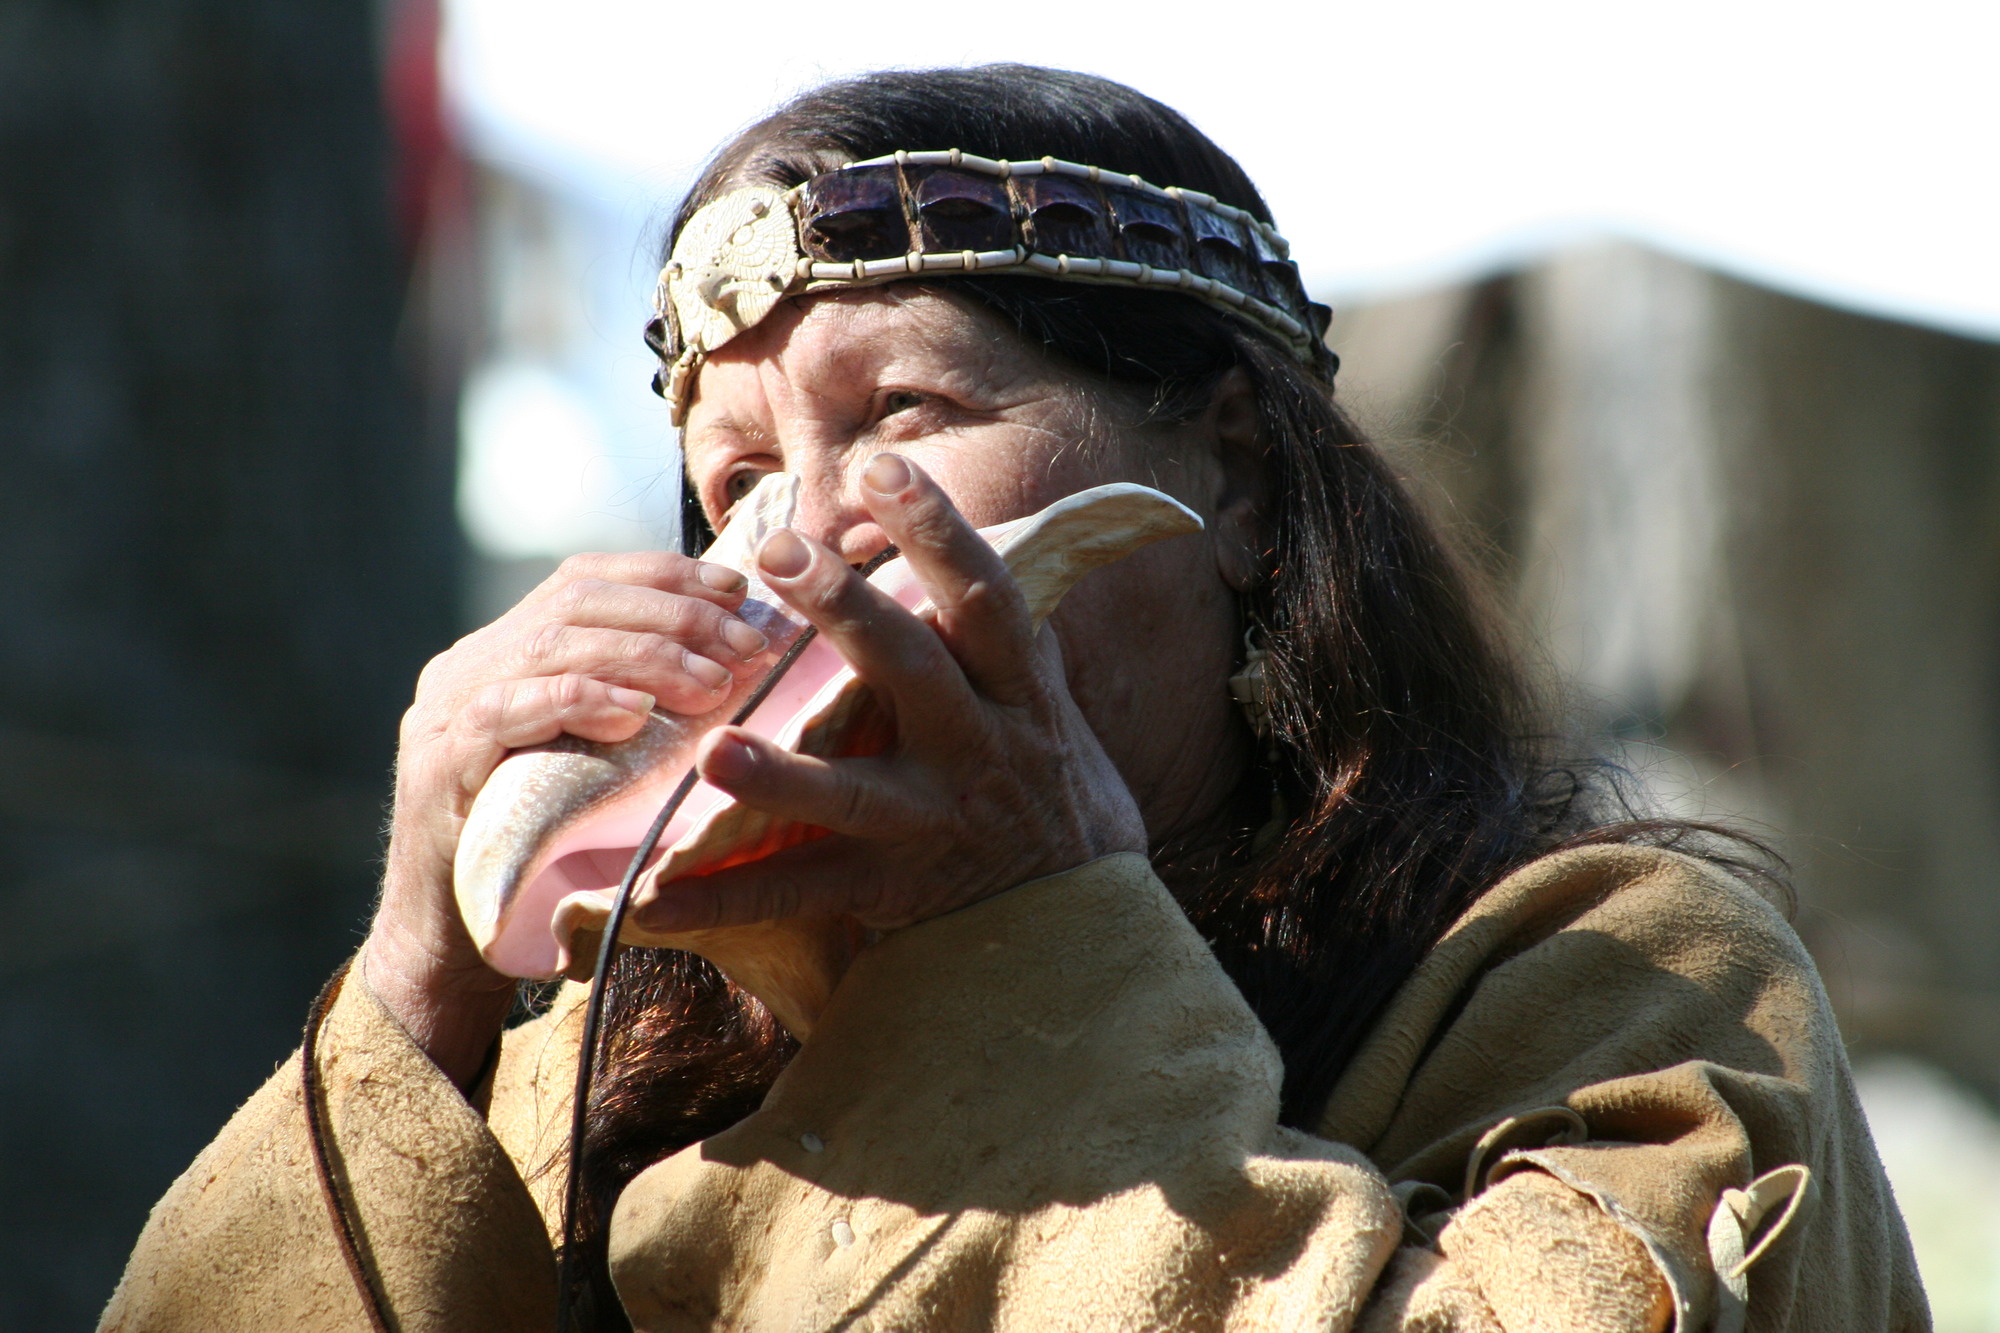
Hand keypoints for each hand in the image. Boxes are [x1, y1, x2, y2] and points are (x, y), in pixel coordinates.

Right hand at [365, 551, 772, 1084]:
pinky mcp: (438, 763)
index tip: (737, 588)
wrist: (455, 944)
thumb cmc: (549, 854)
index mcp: (506, 650)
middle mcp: (469, 665)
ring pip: (551, 644)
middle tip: (748, 646)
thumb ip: (636, 705)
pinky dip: (579, 701)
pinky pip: (508, 709)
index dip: (666, 575)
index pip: (587, 579)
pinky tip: (635, 716)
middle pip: (577, 600)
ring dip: (646, 657)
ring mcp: (445, 709)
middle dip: (674, 614)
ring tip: (713, 684)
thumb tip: (737, 663)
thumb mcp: (599, 763)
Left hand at [629, 454, 1146, 943]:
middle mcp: (977, 748)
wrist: (1070, 904)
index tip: (883, 467)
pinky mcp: (889, 887)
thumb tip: (951, 518)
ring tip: (713, 750)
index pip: (984, 598)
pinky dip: (724, 897)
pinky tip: (652, 901)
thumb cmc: (1037, 771)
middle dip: (848, 611)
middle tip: (778, 551)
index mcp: (1013, 689)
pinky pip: (799, 893)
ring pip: (852, 794)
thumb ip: (987, 626)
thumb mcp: (1035, 693)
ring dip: (779, 775)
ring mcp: (931, 821)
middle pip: (913, 671)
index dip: (939, 531)